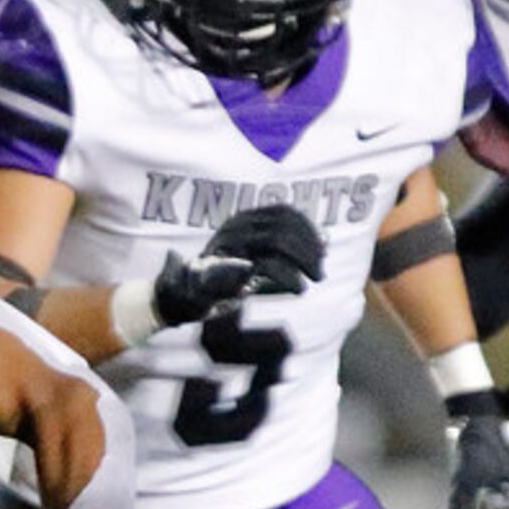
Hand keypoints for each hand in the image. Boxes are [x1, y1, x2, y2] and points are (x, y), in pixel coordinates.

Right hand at [151, 203, 326, 326]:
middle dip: (309, 248)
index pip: (283, 212)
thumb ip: (283, 249)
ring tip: (313, 280)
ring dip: (302, 260)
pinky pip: (264, 265)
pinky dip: (287, 277)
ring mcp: (229, 244)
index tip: (323, 249)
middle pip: (283, 226)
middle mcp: (235, 226)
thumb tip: (326, 240)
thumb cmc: (222, 279)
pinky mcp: (226, 267)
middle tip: (321, 271)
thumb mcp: (255, 258)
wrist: (183, 296)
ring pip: (276, 241)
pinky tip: (298, 288)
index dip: (307, 229)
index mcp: (242, 219)